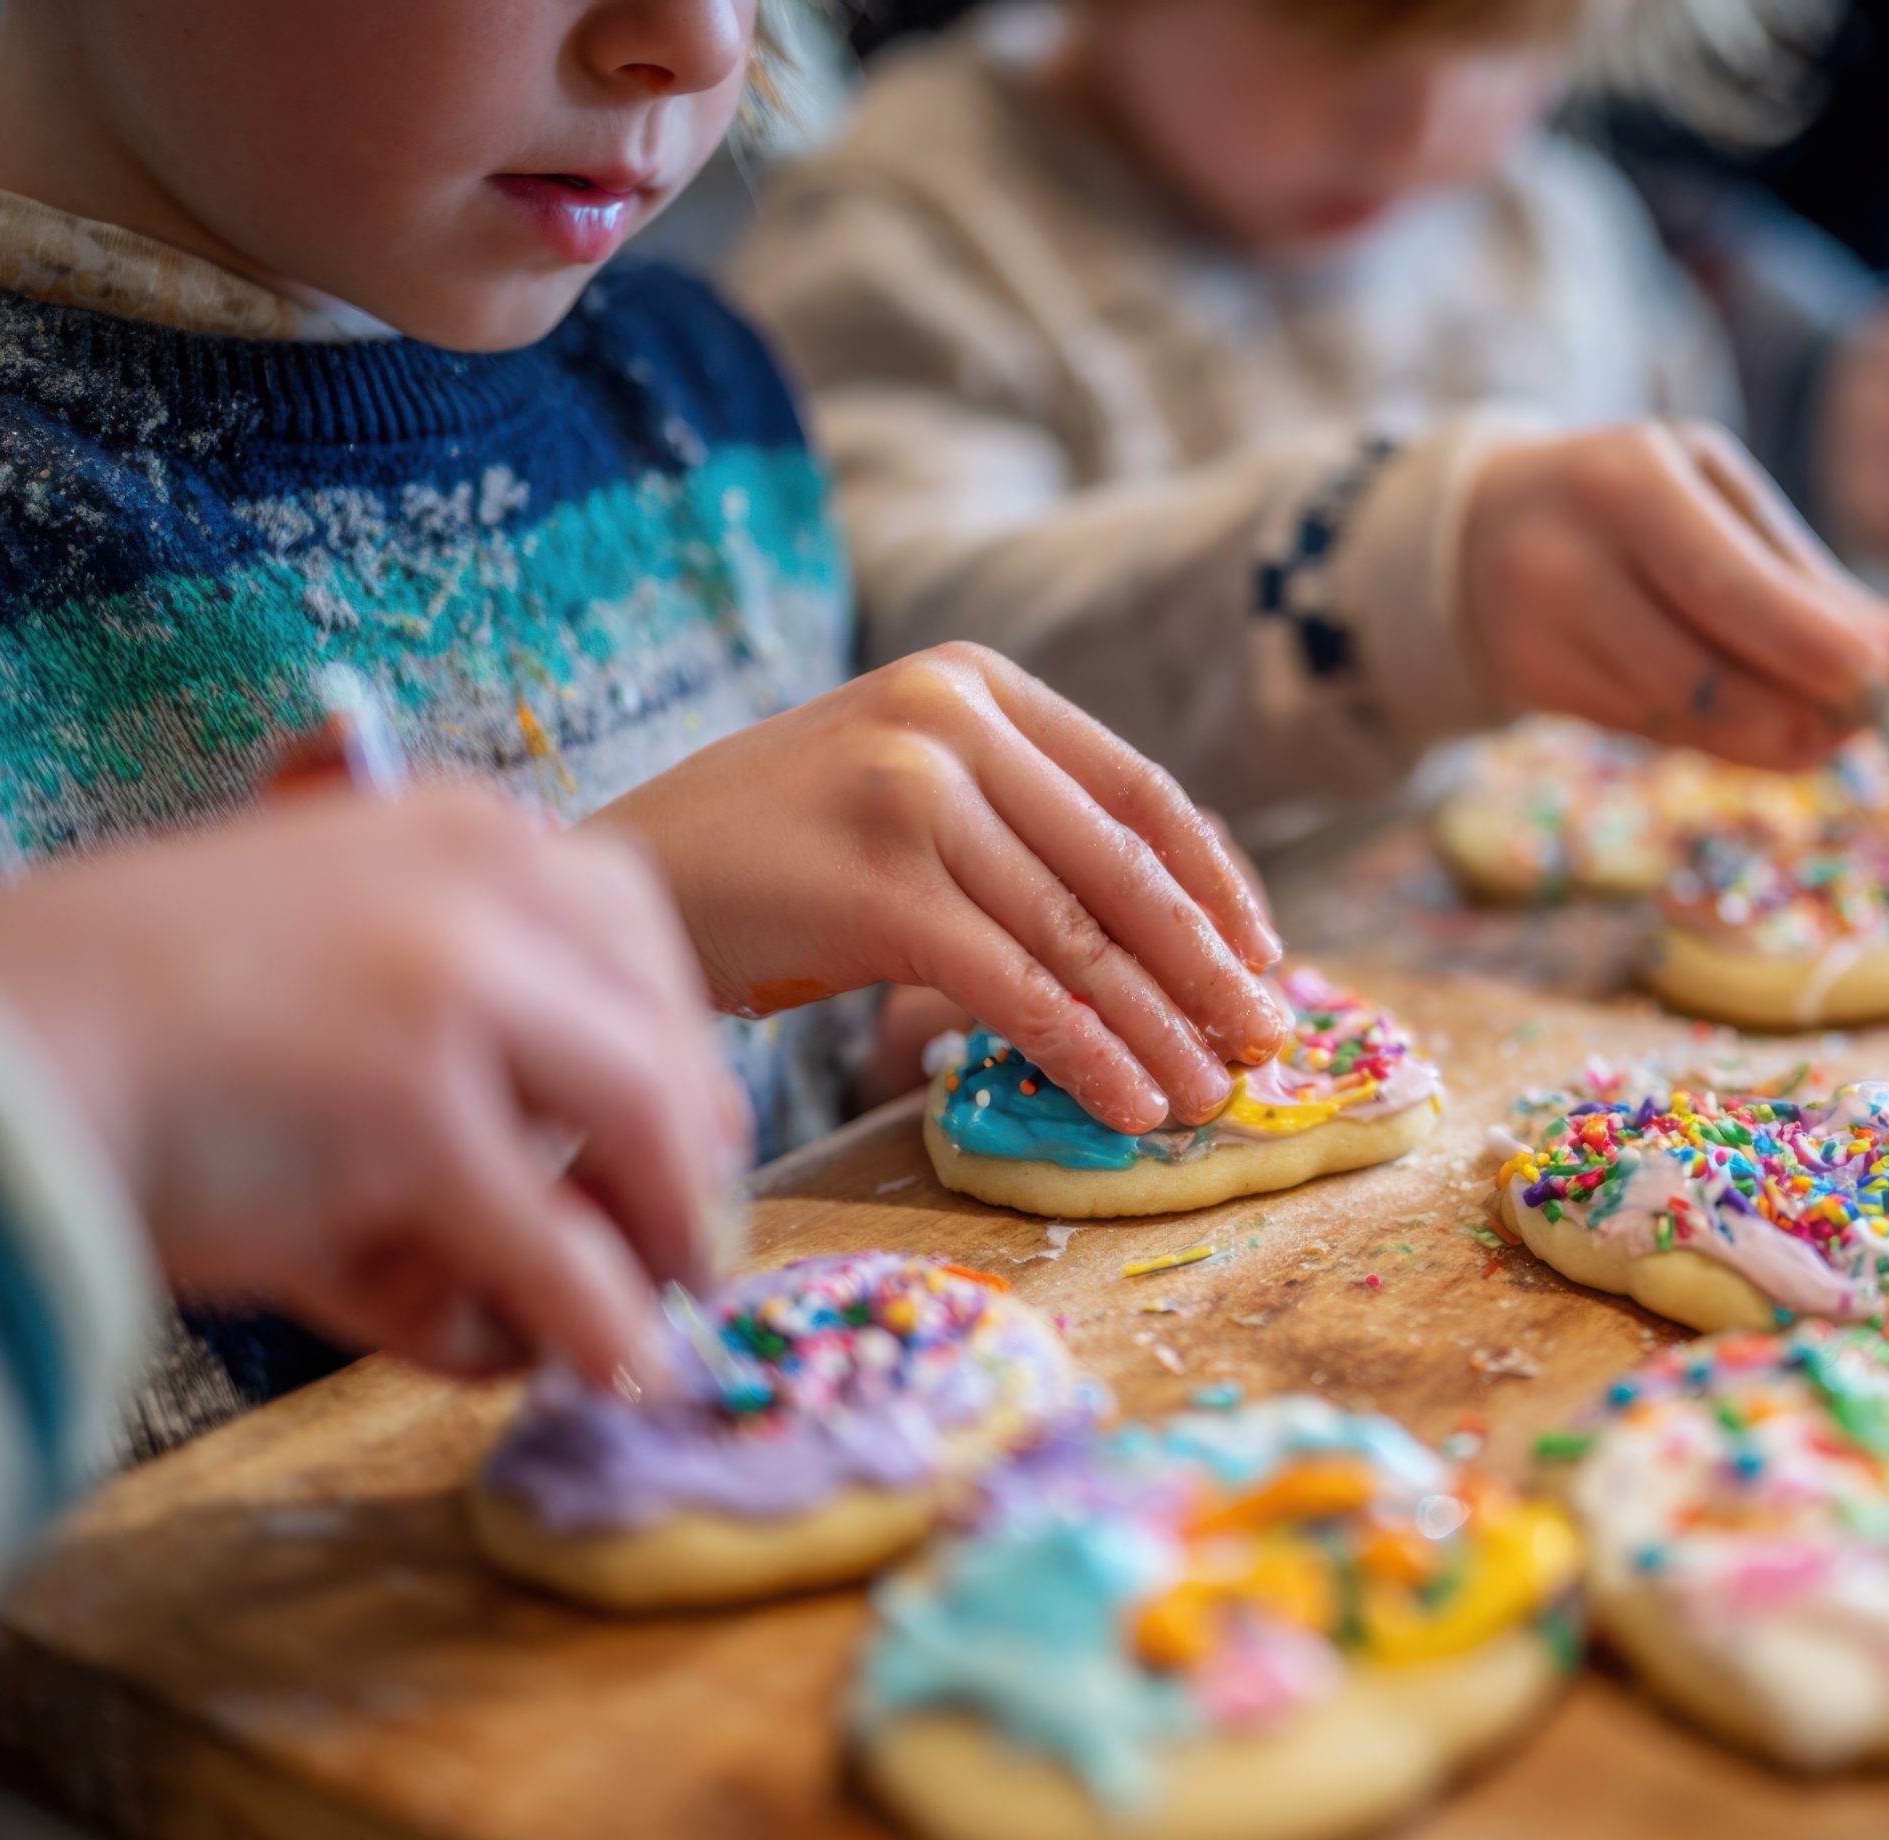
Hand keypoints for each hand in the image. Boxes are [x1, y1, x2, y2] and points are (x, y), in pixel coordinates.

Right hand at [0, 792, 739, 1389]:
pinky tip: (621, 1371)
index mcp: (466, 829)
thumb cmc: (140, 1024)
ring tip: (662, 1325)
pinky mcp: (414, 1116)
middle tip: (691, 1254)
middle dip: (690, 1164)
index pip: (636, 939)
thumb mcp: (333, 956)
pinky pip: (556, 1252)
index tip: (692, 1142)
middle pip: (665, 1042)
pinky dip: (600, 1325)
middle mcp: (484, 886)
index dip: (675, 1056)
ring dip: (664, 1247)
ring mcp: (455, 992)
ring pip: (643, 1140)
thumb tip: (588, 1166)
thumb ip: (471, 1025)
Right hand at [591, 643, 1289, 1137]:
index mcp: (978, 685)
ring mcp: (914, 794)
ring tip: (1209, 1096)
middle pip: (1125, 866)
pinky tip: (1127, 1104)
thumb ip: (1019, 827)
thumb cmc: (775, 857)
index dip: (1218, 884)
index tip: (1267, 957)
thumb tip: (1166, 938)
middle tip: (1267, 1045)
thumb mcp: (907, 796)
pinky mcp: (878, 884)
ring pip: (1079, 935)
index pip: (1141, 791)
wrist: (621, 875)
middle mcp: (953, 719)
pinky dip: (1085, 1053)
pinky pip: (1016, 986)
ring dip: (1159, 1028)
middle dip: (1208, 968)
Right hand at [1463, 422, 1888, 770]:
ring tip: (1829, 729)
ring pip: (1678, 715)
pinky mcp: (1530, 685)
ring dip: (1770, 737)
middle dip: (1801, 710)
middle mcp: (1566, 559)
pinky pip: (1650, 731)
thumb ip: (1814, 582)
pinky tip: (1757, 721)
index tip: (1886, 684)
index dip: (1808, 645)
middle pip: (1697, 669)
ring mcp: (1537, 630)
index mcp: (1628, 480)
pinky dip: (1719, 737)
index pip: (1725, 584)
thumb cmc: (1640, 504)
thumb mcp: (1720, 503)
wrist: (1482, 526)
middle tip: (1876, 722)